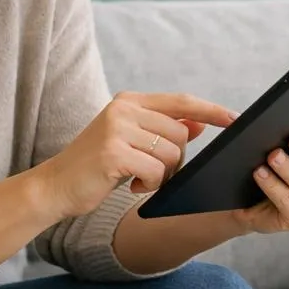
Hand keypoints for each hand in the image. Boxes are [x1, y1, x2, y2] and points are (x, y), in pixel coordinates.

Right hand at [38, 92, 235, 217]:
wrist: (54, 186)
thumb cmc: (96, 166)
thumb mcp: (130, 142)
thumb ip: (162, 130)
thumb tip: (200, 123)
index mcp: (129, 101)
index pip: (181, 101)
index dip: (210, 110)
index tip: (235, 118)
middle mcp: (124, 109)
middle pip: (180, 134)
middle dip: (176, 160)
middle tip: (153, 173)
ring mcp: (117, 129)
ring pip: (172, 154)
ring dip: (163, 175)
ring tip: (139, 179)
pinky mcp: (113, 153)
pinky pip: (156, 171)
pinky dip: (150, 185)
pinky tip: (131, 187)